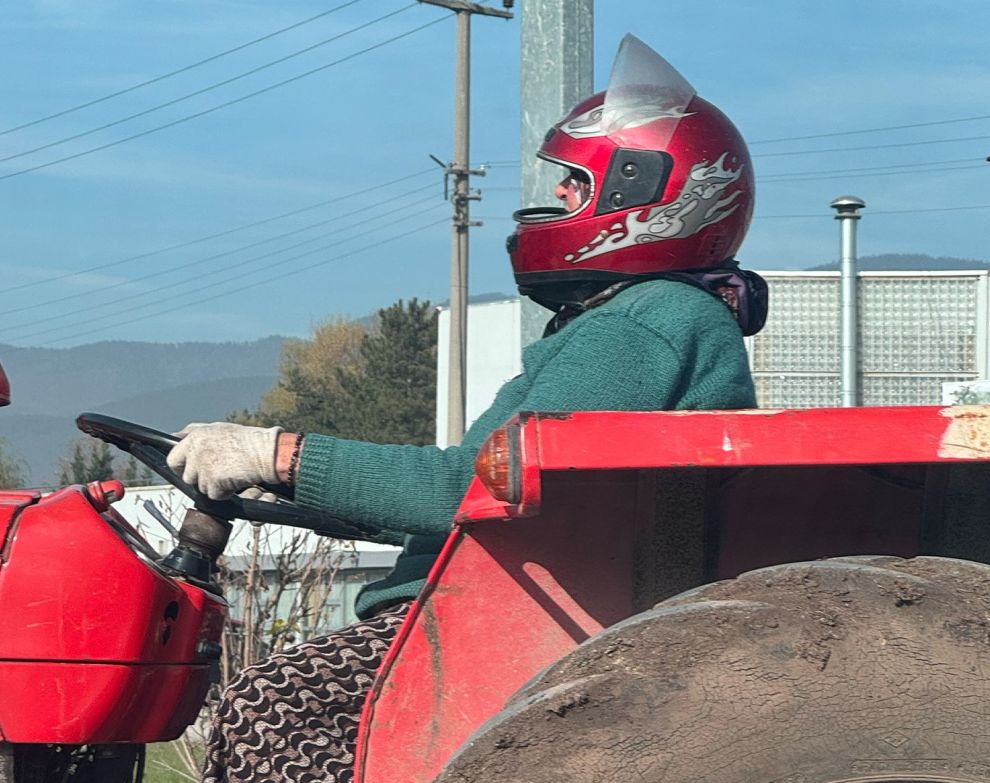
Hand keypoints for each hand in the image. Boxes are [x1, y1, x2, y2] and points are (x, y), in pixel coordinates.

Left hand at [167, 422, 282, 499]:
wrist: (266, 453)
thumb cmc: (248, 440)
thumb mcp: (218, 428)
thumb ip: (194, 433)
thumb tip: (176, 437)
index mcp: (195, 437)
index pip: (173, 458)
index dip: (181, 466)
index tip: (188, 469)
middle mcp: (196, 452)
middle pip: (188, 476)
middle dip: (200, 478)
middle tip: (216, 473)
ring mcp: (204, 468)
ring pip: (201, 487)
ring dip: (214, 485)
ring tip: (230, 473)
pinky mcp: (214, 482)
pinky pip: (214, 495)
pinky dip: (225, 492)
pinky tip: (235, 481)